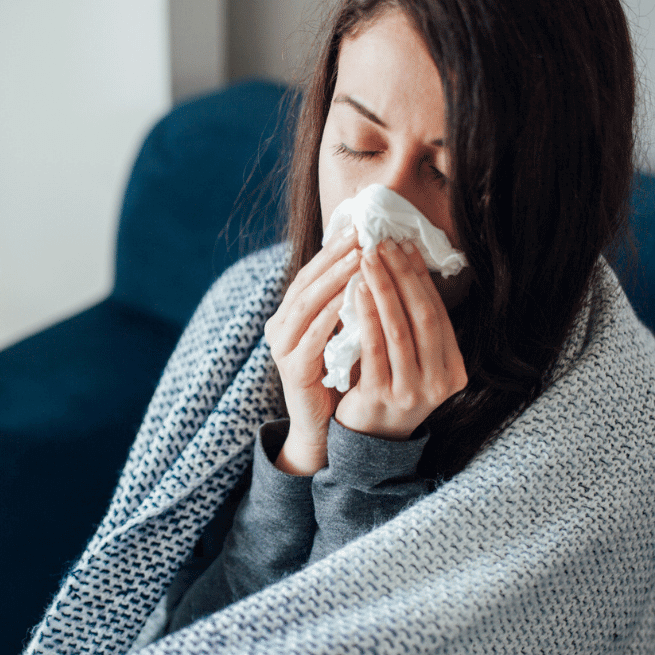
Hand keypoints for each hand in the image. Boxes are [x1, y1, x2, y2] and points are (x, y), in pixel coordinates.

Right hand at [264, 231, 360, 474]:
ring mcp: (282, 349)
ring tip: (358, 259)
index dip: (334, 250)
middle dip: (334, 257)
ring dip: (333, 279)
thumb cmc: (338, 377)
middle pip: (306, 282)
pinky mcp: (292, 370)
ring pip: (306, 305)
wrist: (322, 427)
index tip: (360, 227)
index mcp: (290, 315)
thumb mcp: (343, 333)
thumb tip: (374, 261)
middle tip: (360, 235)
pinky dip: (329, 316)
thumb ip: (348, 303)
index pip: (311, 273)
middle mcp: (279, 327)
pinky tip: (349, 300)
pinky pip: (311, 337)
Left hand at [334, 239, 466, 440]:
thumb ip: (415, 328)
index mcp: (454, 372)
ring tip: (369, 259)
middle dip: (404, 276)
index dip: (422, 278)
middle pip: (424, 318)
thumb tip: (406, 266)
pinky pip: (374, 349)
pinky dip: (366, 316)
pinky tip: (357, 291)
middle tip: (384, 244)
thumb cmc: (389, 389)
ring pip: (400, 330)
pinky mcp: (381, 397)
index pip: (439, 314)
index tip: (405, 246)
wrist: (368, 441)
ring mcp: (411, 392)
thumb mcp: (414, 363)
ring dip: (384, 289)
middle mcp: (439, 383)